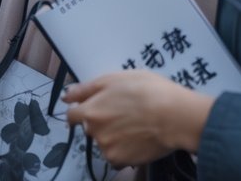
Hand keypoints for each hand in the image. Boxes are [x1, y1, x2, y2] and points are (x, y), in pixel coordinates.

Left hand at [62, 71, 213, 166]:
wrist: (174, 116)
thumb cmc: (147, 91)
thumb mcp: (114, 79)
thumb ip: (87, 89)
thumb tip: (66, 96)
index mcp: (90, 110)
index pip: (72, 116)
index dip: (80, 112)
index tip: (92, 110)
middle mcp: (94, 131)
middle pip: (90, 127)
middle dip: (101, 122)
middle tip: (122, 115)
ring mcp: (107, 148)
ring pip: (104, 142)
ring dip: (112, 137)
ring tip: (134, 128)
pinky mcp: (120, 160)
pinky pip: (115, 157)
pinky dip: (123, 151)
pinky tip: (136, 140)